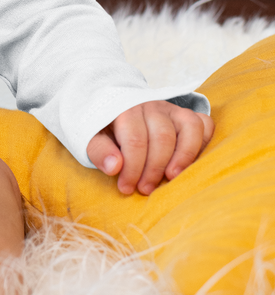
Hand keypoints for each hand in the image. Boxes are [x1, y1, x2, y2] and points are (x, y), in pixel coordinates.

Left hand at [86, 101, 214, 195]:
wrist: (112, 106)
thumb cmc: (104, 127)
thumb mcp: (91, 136)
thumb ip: (99, 150)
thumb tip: (114, 167)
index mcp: (124, 108)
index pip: (134, 139)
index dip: (132, 168)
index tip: (126, 187)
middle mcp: (150, 105)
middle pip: (162, 136)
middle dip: (154, 168)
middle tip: (145, 189)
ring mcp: (171, 109)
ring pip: (188, 128)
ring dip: (183, 157)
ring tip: (171, 178)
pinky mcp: (185, 115)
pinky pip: (204, 123)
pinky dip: (203, 142)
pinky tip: (191, 163)